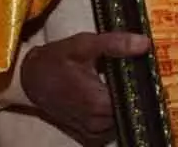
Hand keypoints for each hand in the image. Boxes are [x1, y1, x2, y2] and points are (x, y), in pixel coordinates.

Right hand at [21, 31, 150, 142]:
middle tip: (132, 71)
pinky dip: (115, 111)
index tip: (146, 69)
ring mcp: (92, 131)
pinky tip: (111, 93)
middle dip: (135, 91)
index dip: (144, 82)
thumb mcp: (85, 44)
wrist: (31, 78)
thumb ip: (115, 44)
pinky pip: (112, 126)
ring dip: (125, 101)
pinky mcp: (89, 134)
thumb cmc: (57, 59)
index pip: (137, 98)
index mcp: (98, 102)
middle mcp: (97, 122)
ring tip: (120, 81)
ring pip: (123, 118)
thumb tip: (145, 43)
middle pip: (132, 108)